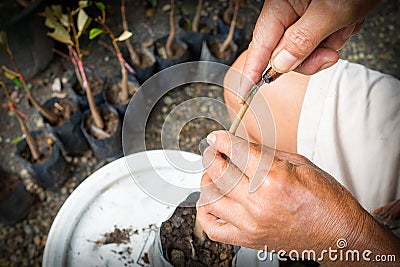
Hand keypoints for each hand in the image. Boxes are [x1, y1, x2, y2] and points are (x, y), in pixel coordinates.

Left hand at [197, 130, 399, 263]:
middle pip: (218, 172)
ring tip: (215, 176)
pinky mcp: (249, 239)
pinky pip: (213, 229)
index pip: (235, 151)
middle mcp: (258, 202)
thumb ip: (266, 154)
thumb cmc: (327, 200)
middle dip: (212, 157)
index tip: (216, 138)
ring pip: (210, 198)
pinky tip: (211, 202)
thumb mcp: (301, 164)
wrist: (339, 235)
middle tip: (215, 153)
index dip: (221, 140)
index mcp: (273, 178)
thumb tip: (241, 146)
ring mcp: (251, 223)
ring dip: (208, 182)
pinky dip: (205, 213)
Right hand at [239, 0, 377, 100]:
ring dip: (329, 45)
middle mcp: (288, 13)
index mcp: (280, 6)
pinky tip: (347, 22)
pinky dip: (337, 38)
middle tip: (329, 53)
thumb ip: (302, 40)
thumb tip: (280, 65)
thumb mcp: (330, 12)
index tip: (244, 95)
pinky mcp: (318, 22)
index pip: (259, 46)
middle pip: (284, 55)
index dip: (251, 73)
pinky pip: (321, 44)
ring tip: (344, 25)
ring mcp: (303, 18)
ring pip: (306, 52)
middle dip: (309, 59)